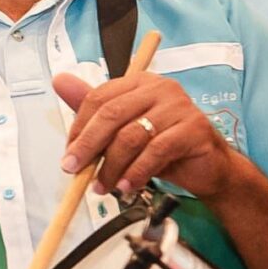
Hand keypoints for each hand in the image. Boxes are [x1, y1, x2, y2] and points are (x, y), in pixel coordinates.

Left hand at [51, 70, 238, 199]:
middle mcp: (160, 88)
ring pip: (131, 136)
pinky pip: (155, 152)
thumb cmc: (163, 147)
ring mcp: (179, 106)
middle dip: (88, 146)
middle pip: (112, 114)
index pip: (99, 98)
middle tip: (74, 171)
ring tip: (102, 187)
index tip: (69, 154)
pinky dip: (136, 172)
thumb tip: (59, 81)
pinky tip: (126, 186)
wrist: (208, 167)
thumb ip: (94, 111)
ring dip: (111, 167)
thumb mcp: (124, 131)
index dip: (79, 128)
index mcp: (139, 83)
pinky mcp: (194, 129)